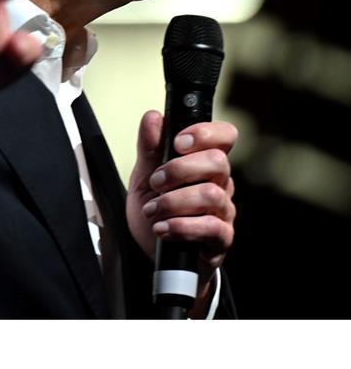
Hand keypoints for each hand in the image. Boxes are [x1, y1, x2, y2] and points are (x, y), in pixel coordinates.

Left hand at [127, 110, 237, 316]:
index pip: (224, 136)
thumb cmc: (155, 208)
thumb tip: (153, 117)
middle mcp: (220, 184)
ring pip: (212, 195)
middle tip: (155, 182)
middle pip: (218, 162)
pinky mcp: (220, 240)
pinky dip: (182, 226)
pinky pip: (212, 228)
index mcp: (204, 163)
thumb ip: (149, 147)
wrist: (152, 251)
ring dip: (174, 201)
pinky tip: (162, 228)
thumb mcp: (143, 175)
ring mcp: (223, 212)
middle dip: (179, 170)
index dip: (205, 133)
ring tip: (153, 210)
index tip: (177, 142)